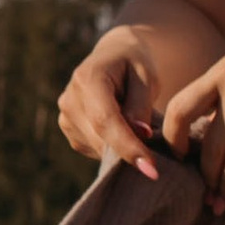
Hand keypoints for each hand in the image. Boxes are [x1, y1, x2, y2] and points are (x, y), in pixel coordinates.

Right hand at [57, 32, 171, 181]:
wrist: (114, 56)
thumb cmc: (135, 63)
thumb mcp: (146, 77)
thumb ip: (140, 104)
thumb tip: (139, 134)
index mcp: (87, 79)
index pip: (105, 120)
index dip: (127, 146)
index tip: (151, 168)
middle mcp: (69, 99)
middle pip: (100, 138)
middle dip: (130, 151)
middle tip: (158, 155)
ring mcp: (66, 117)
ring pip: (98, 148)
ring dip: (122, 148)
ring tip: (139, 128)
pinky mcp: (70, 131)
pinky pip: (95, 150)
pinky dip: (113, 146)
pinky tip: (124, 130)